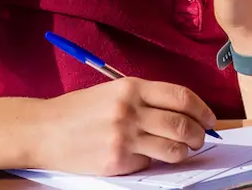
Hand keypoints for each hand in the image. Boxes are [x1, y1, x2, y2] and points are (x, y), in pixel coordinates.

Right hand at [31, 78, 216, 175]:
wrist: (42, 130)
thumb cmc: (79, 110)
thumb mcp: (113, 91)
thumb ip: (146, 99)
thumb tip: (182, 114)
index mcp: (131, 87)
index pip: (181, 97)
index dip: (202, 110)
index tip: (209, 119)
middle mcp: (130, 110)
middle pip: (182, 124)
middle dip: (199, 135)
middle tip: (200, 139)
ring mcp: (123, 137)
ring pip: (172, 149)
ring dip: (184, 152)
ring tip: (182, 151)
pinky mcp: (116, 160)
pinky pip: (148, 164)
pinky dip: (152, 162)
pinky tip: (143, 157)